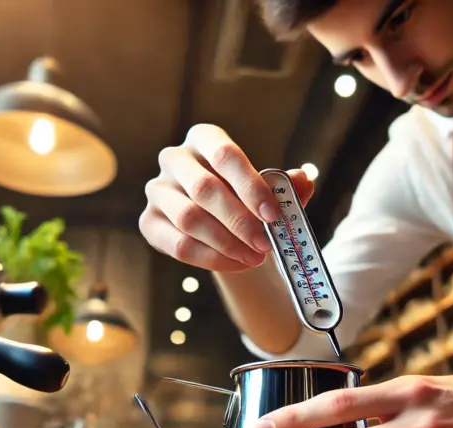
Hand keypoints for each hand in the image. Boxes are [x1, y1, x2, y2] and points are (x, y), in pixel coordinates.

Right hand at [140, 123, 314, 271]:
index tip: (274, 216)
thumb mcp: (268, 191)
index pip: (226, 157)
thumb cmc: (246, 200)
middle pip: (205, 189)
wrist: (222, 225)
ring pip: (190, 219)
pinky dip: (212, 259)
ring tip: (255, 258)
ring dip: (227, 243)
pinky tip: (237, 264)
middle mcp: (174, 158)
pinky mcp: (149, 222)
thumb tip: (303, 179)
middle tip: (266, 245)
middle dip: (240, 221)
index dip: (251, 187)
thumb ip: (286, 186)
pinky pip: (178, 244)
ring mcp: (157, 190)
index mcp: (204, 138)